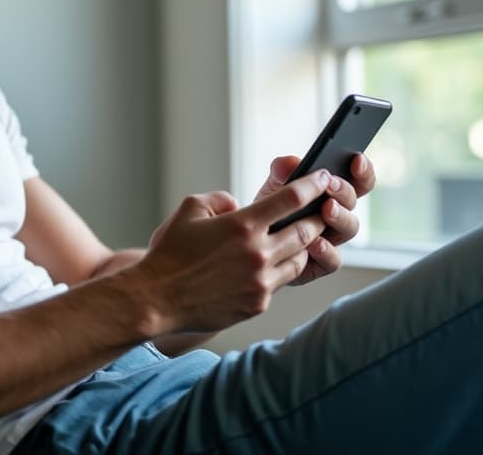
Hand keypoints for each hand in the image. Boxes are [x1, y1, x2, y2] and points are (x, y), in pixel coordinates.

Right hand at [135, 170, 345, 334]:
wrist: (157, 299)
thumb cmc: (170, 253)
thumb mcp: (189, 210)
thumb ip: (219, 200)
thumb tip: (236, 203)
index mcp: (243, 225)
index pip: (291, 199)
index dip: (312, 186)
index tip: (324, 178)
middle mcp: (258, 253)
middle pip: (305, 230)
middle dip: (319, 217)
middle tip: (325, 209)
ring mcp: (260, 281)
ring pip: (299, 259)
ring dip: (304, 247)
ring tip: (304, 238)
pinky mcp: (258, 303)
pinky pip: (280, 283)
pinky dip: (280, 271)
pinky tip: (273, 265)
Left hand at [252, 154, 374, 285]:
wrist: (248, 248)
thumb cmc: (266, 214)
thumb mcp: (271, 188)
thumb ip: (281, 172)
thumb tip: (290, 163)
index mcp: (330, 193)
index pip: (357, 179)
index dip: (363, 170)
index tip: (356, 158)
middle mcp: (335, 215)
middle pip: (353, 202)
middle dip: (344, 191)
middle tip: (330, 185)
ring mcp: (331, 239)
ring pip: (349, 228)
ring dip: (340, 216)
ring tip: (326, 209)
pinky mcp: (320, 263)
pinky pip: (333, 260)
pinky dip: (326, 250)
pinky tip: (314, 243)